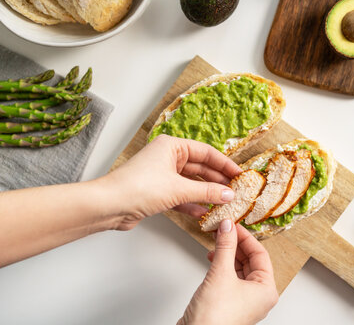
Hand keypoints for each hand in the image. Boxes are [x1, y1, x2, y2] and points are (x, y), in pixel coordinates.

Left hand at [101, 135, 242, 229]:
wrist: (108, 206)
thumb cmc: (138, 188)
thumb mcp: (179, 189)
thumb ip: (207, 191)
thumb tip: (229, 194)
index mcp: (172, 146)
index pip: (206, 152)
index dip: (224, 164)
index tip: (239, 174)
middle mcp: (167, 158)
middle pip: (199, 168)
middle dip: (217, 180)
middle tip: (234, 190)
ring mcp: (162, 175)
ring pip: (191, 183)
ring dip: (206, 193)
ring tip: (224, 203)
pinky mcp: (157, 192)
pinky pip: (181, 196)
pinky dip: (192, 204)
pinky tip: (204, 213)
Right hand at [179, 220, 278, 324]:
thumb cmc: (214, 317)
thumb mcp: (221, 273)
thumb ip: (225, 246)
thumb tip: (228, 226)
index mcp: (266, 290)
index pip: (260, 254)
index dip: (246, 237)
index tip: (233, 225)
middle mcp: (258, 296)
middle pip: (251, 261)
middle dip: (236, 244)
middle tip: (224, 230)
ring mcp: (244, 301)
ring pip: (239, 268)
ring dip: (228, 254)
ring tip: (217, 241)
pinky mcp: (230, 303)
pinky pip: (231, 278)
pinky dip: (223, 265)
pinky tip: (213, 257)